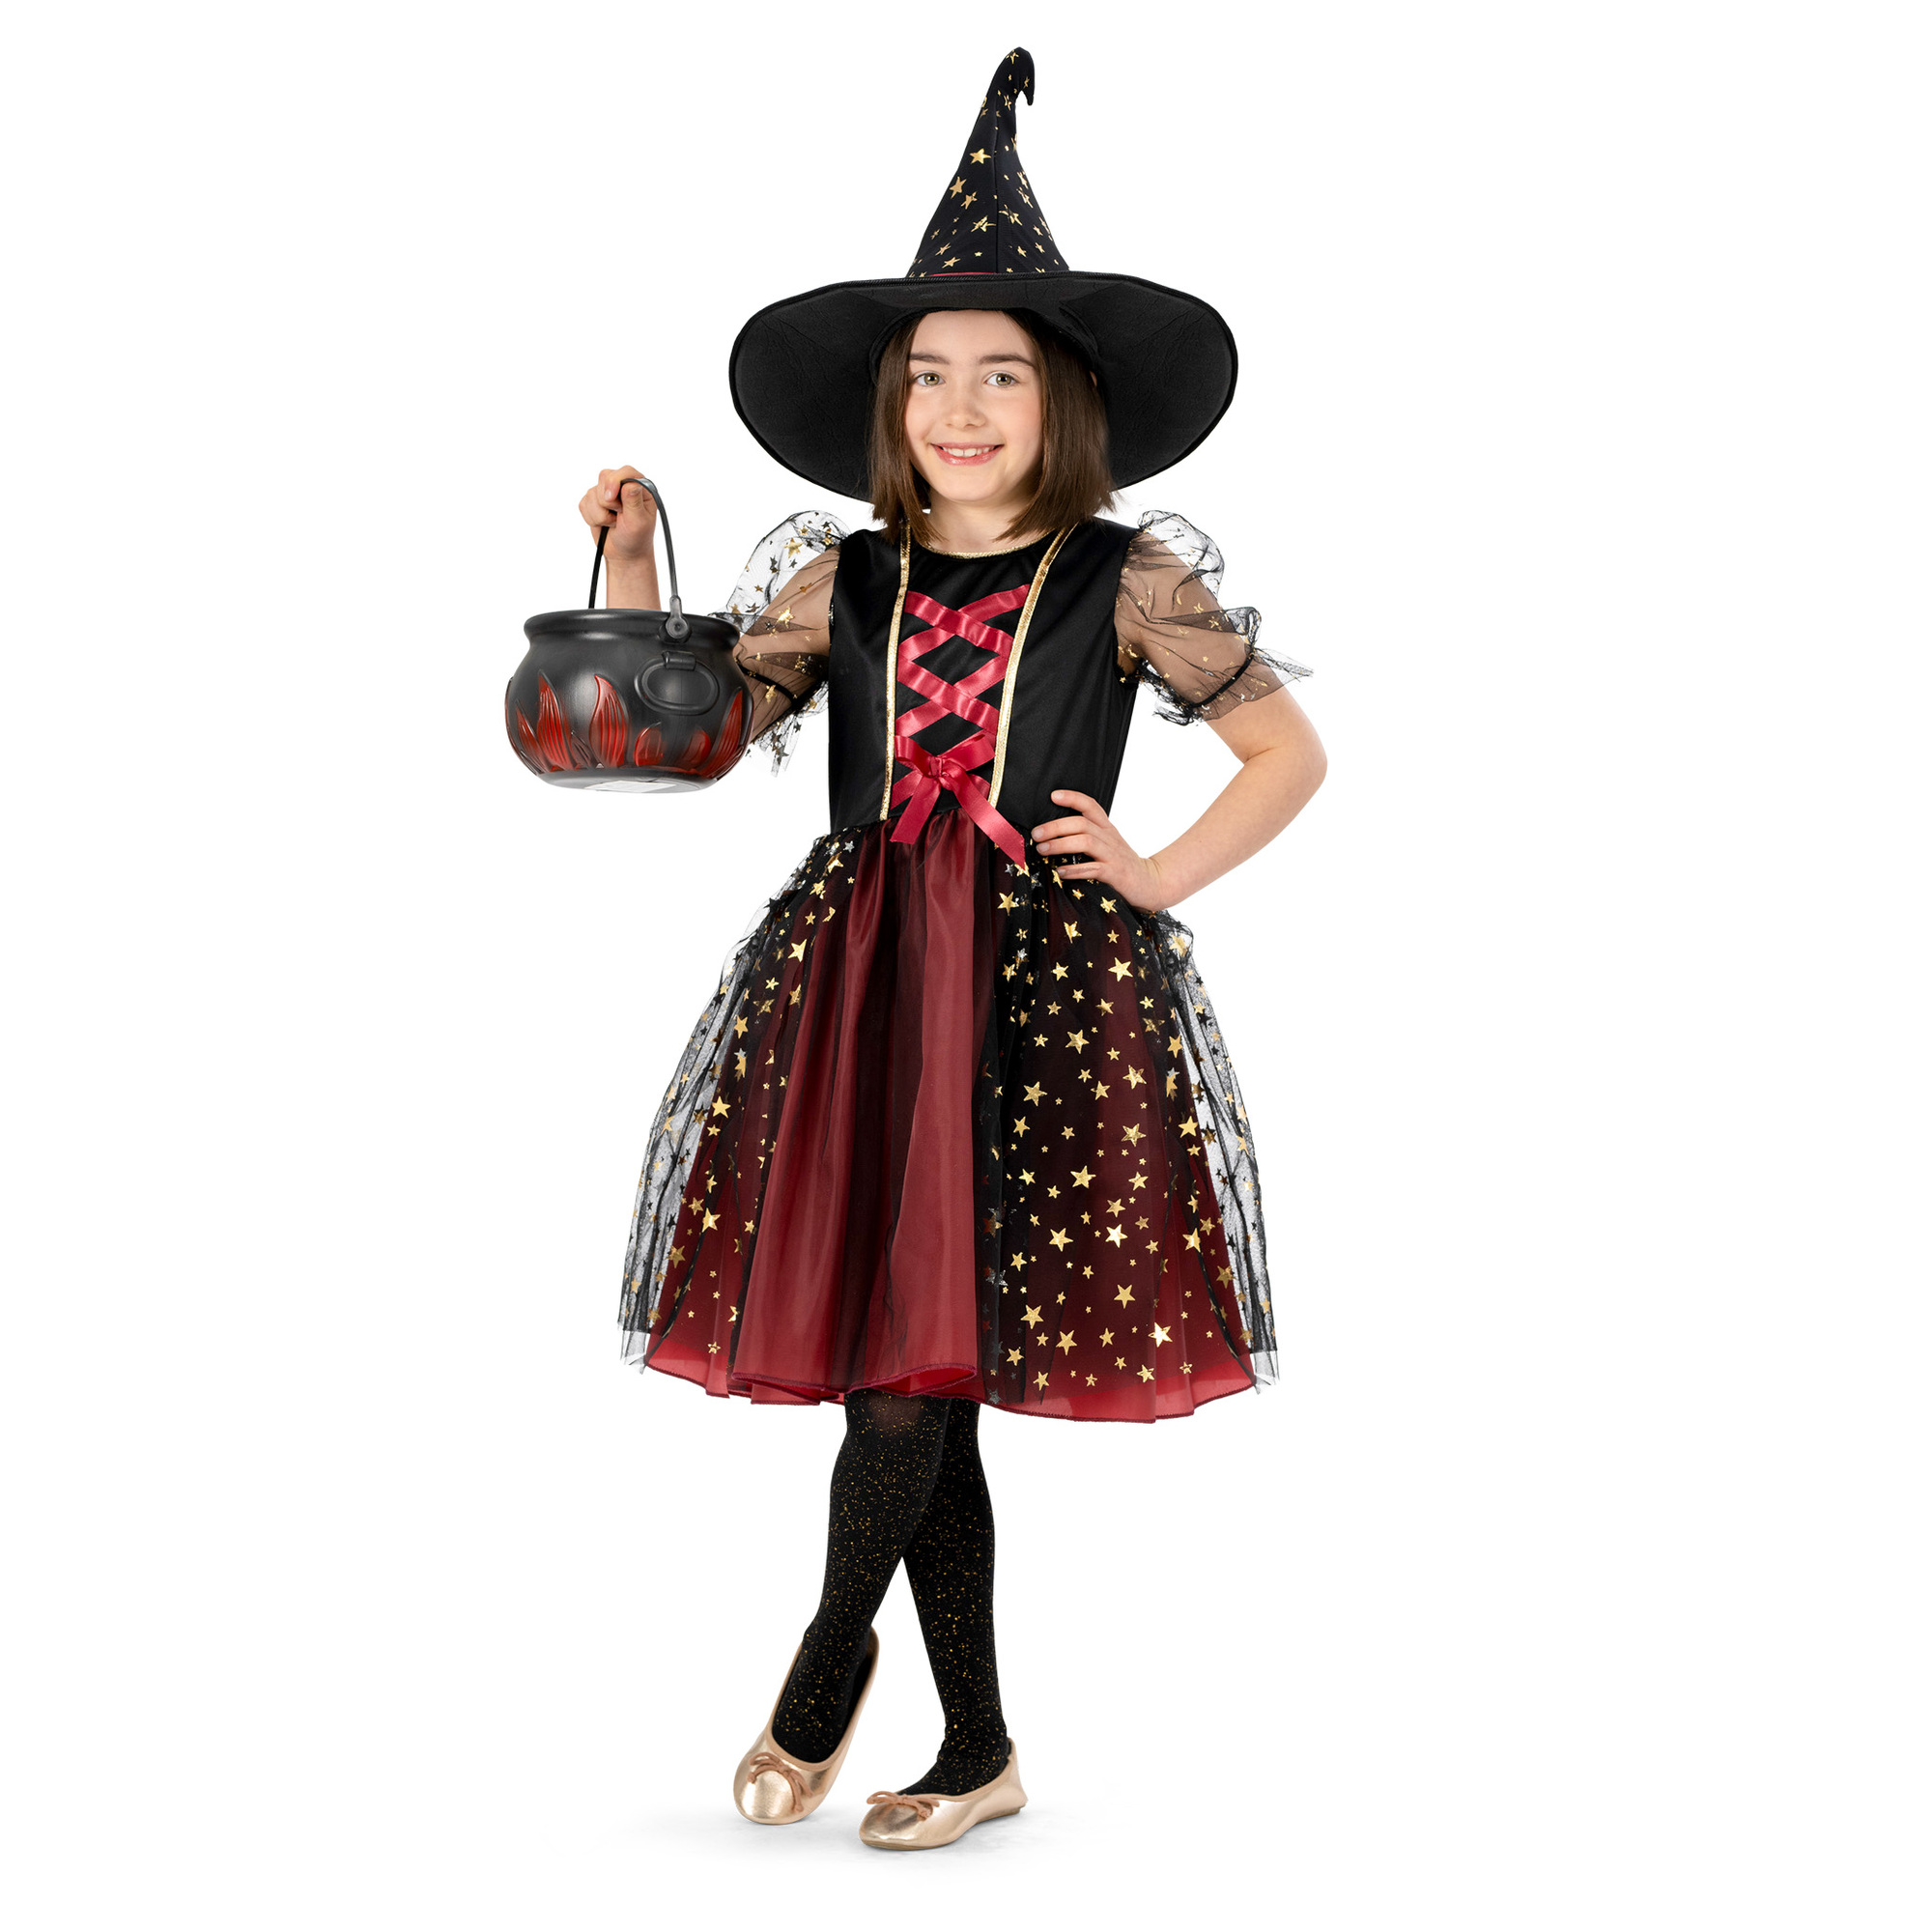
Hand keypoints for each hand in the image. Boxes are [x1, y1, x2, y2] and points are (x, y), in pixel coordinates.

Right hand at [578, 466, 657, 562]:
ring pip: (592, 492)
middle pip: (605, 477)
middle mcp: (623, 485)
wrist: (624, 554)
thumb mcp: (639, 522)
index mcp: (639, 487)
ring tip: (613, 523)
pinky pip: (584, 504)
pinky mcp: (593, 502)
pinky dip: (592, 518)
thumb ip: (634, 502)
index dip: (615, 481)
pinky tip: (604, 524)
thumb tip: (631, 484)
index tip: (611, 498)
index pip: (626, 471)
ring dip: (600, 514)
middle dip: (607, 501)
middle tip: (618, 516)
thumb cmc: (636, 538)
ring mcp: (607, 492)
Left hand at [1030, 789, 1169, 911]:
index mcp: (1107, 829)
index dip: (1072, 798)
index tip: (1053, 796)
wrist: (1151, 883)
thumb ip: (1087, 837)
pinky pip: (1094, 869)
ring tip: (1043, 850)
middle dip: (1056, 827)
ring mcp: (1113, 856)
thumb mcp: (1108, 845)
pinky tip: (1061, 872)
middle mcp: (1110, 838)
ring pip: (1086, 842)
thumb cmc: (1122, 864)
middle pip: (1082, 823)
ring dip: (1061, 845)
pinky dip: (1075, 869)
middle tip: (1036, 834)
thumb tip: (1052, 835)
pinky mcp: (1116, 874)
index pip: (1090, 806)